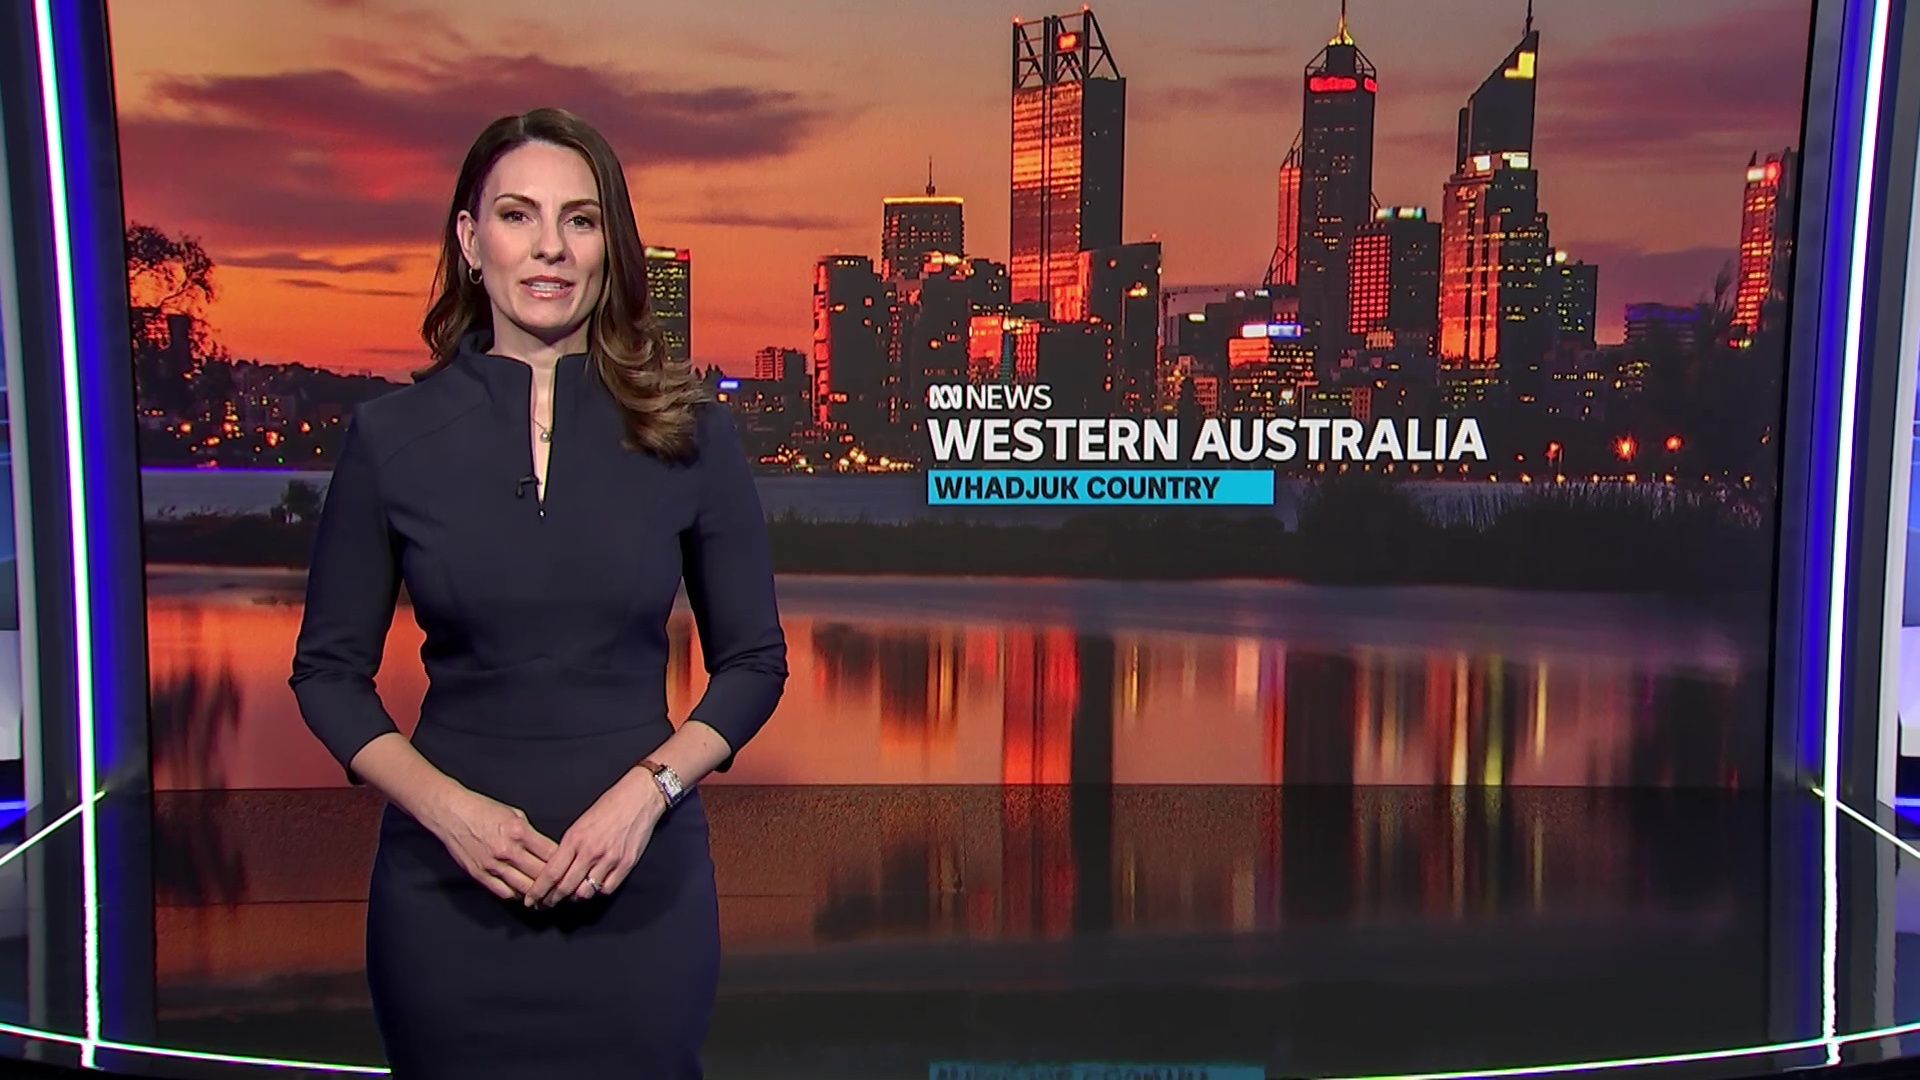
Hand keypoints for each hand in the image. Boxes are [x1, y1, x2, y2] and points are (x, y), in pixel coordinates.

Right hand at [424, 788, 557, 901]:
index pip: (551, 854)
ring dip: (538, 894)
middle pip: (541, 874)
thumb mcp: (514, 814)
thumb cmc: (483, 810)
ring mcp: (493, 865)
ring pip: (524, 888)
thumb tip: (547, 850)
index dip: (564, 863)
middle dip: (555, 882)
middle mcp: (508, 851)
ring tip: (548, 897)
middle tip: (564, 887)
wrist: (452, 814)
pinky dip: (517, 895)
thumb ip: (531, 834)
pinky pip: (504, 892)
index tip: (571, 869)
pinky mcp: (480, 875)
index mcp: (519, 832)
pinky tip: (524, 894)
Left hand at [523, 768, 667, 907]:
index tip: (532, 899)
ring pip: (585, 892)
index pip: (551, 873)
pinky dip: (597, 891)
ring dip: (575, 898)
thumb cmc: (609, 806)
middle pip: (566, 887)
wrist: (639, 797)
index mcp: (575, 838)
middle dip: (553, 900)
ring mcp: (610, 859)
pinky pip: (607, 889)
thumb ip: (569, 847)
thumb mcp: (580, 823)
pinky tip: (593, 887)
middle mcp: (591, 851)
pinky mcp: (626, 864)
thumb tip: (558, 870)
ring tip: (570, 896)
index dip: (539, 891)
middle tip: (547, 904)